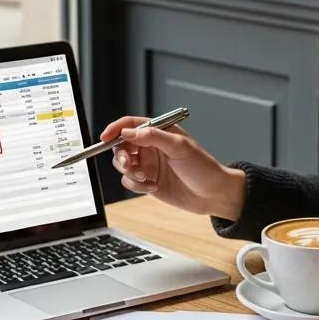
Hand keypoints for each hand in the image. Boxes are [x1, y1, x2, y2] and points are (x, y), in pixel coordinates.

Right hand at [100, 115, 245, 219]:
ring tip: (146, 178)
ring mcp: (148, 164)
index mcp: (159, 132)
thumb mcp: (179, 146)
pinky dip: (137, 186)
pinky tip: (154, 187)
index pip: (130, 124)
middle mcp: (151, 147)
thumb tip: (128, 132)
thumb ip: (152, 136)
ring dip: (129, 173)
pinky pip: (129, 182)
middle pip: (121, 146)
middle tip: (128, 165)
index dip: (115, 129)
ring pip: (123, 165)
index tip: (105, 137)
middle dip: (121, 156)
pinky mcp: (147, 181)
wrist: (213, 194)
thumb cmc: (202, 167)